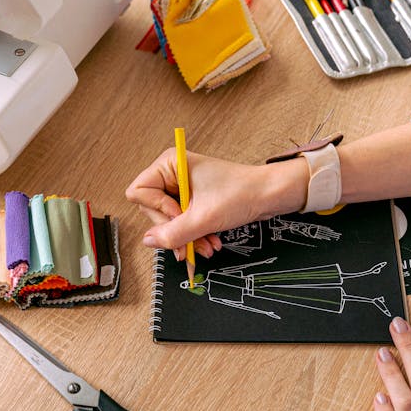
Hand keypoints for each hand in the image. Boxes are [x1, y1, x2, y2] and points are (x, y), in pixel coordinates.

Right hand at [125, 149, 306, 258]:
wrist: (271, 195)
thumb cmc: (242, 193)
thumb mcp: (203, 218)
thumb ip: (172, 233)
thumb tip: (147, 241)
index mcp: (169, 163)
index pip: (139, 192)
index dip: (158, 210)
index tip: (181, 216)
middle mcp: (173, 172)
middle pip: (152, 209)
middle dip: (174, 230)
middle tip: (191, 244)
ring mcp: (182, 186)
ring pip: (169, 220)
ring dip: (186, 236)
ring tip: (205, 247)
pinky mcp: (193, 198)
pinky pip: (182, 221)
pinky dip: (194, 234)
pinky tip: (208, 242)